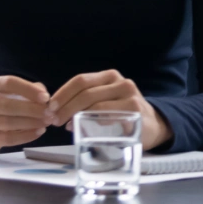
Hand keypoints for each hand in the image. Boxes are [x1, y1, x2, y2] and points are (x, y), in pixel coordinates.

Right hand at [0, 75, 49, 156]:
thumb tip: (45, 98)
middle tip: (50, 113)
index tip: (45, 98)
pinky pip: (7, 138)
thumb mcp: (11, 93)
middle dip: (31, 109)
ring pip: (7, 122)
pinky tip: (39, 132)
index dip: (28, 89)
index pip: (7, 83)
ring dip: (31, 122)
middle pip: (7, 104)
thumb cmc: (0, 106)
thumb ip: (29, 91)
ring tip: (47, 122)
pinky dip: (26, 135)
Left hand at [47, 69, 171, 150]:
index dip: (62, 93)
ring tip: (63, 125)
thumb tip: (57, 110)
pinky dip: (90, 120)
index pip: (80, 80)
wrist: (153, 126)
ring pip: (93, 101)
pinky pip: (105, 113)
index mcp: (109, 77)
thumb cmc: (122, 115)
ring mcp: (128, 94)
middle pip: (84, 90)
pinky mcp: (133, 108)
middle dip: (64, 105)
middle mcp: (120, 81)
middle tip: (53, 119)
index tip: (49, 107)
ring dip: (73, 113)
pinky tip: (81, 127)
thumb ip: (86, 101)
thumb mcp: (106, 101)